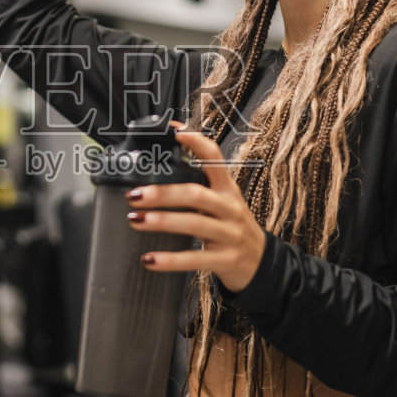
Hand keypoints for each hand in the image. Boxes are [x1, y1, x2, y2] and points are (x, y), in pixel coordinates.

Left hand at [129, 121, 266, 292]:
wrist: (260, 263)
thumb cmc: (232, 228)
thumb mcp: (223, 203)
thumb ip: (199, 188)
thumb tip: (158, 174)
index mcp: (227, 189)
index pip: (214, 158)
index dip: (195, 142)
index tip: (173, 133)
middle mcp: (230, 208)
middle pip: (196, 194)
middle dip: (163, 193)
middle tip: (135, 194)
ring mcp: (230, 235)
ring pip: (194, 224)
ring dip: (162, 221)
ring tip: (135, 219)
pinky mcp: (225, 260)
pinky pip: (194, 259)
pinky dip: (170, 260)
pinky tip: (149, 260)